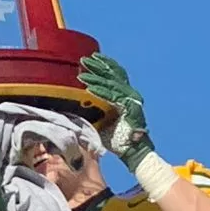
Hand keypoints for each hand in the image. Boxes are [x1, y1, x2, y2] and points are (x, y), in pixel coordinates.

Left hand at [78, 53, 153, 171]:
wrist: (132, 151)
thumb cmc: (117, 138)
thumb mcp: (103, 121)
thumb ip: (95, 110)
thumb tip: (77, 104)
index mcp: (124, 96)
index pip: (114, 76)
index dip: (104, 66)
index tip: (92, 58)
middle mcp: (129, 95)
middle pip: (113, 75)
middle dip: (98, 66)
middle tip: (84, 60)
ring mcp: (130, 100)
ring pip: (111, 84)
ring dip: (96, 77)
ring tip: (82, 72)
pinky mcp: (130, 107)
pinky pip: (112, 96)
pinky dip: (100, 91)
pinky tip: (88, 88)